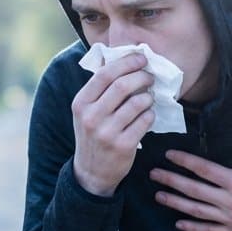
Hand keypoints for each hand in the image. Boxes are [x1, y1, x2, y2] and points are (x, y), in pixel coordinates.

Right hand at [71, 53, 154, 196]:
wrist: (92, 171)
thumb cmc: (93, 134)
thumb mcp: (86, 111)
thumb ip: (100, 89)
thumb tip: (123, 59)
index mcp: (81, 103)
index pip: (105, 74)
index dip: (126, 62)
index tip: (141, 59)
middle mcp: (91, 117)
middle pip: (122, 86)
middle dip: (141, 77)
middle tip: (150, 77)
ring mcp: (107, 133)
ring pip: (137, 103)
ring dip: (148, 97)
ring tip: (148, 98)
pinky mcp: (123, 146)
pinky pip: (145, 121)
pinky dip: (150, 114)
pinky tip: (147, 115)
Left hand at [150, 122, 231, 230]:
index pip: (204, 169)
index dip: (185, 161)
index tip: (169, 155)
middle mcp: (229, 202)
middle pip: (193, 190)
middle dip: (171, 181)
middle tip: (153, 175)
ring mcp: (229, 219)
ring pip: (196, 210)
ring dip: (175, 203)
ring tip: (158, 196)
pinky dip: (192, 228)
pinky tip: (179, 224)